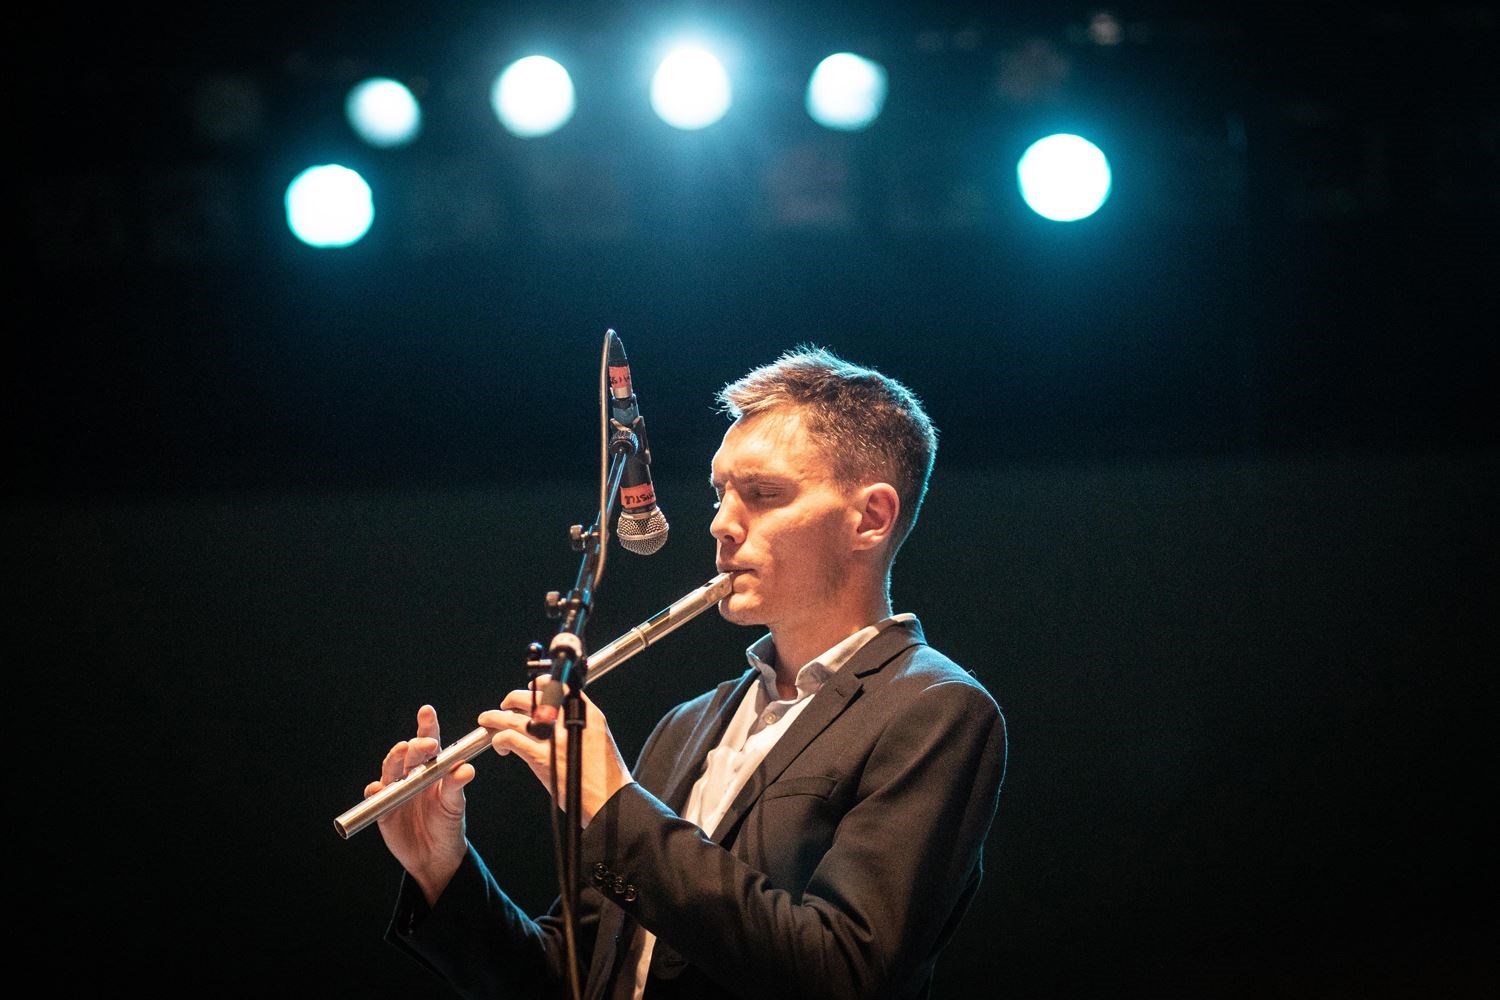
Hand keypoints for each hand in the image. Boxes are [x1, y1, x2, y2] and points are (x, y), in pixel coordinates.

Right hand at [365, 704, 471, 906]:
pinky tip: (379, 788)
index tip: (427, 712)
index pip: (428, 742)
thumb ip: (456, 786)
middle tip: (426, 743)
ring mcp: (396, 790)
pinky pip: (376, 797)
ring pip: (390, 769)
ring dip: (394, 759)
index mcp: (431, 768)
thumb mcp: (454, 805)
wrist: (435, 857)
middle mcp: (411, 775)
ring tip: (402, 751)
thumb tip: (467, 768)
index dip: (427, 726)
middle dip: (415, 745)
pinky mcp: (383, 809)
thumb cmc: (448, 825)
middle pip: (409, 754)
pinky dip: (376, 791)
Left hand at [480, 676, 634, 825]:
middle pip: (532, 698)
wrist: (609, 799)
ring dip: (495, 718)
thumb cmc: (604, 774)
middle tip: (504, 706)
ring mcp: (554, 739)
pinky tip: (500, 748)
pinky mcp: (541, 758)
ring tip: (486, 720)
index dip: (538, 685)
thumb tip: (556, 715)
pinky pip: (510, 738)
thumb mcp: (600, 736)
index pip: (558, 686)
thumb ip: (580, 722)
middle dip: (512, 699)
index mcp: (587, 713)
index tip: (528, 690)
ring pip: (515, 718)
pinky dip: (500, 739)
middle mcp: (570, 721)